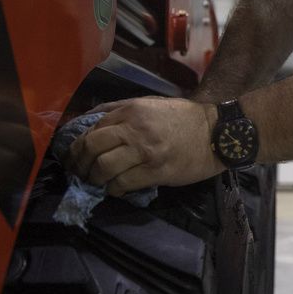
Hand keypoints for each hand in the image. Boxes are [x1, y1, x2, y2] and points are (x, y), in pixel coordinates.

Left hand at [67, 96, 224, 195]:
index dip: (77, 145)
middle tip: (81, 172)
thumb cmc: (183, 118)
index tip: (75, 156)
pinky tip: (117, 188)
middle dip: (80, 163)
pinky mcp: (156, 171)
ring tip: (98, 181)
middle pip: (91, 147)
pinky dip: (113, 189)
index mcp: (132, 110)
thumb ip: (119, 110)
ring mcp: (145, 151)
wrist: (217, 132)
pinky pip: (122, 184)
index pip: (92, 128)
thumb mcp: (150, 104)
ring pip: (103, 167)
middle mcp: (135, 128)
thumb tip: (87, 121)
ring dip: (94, 178)